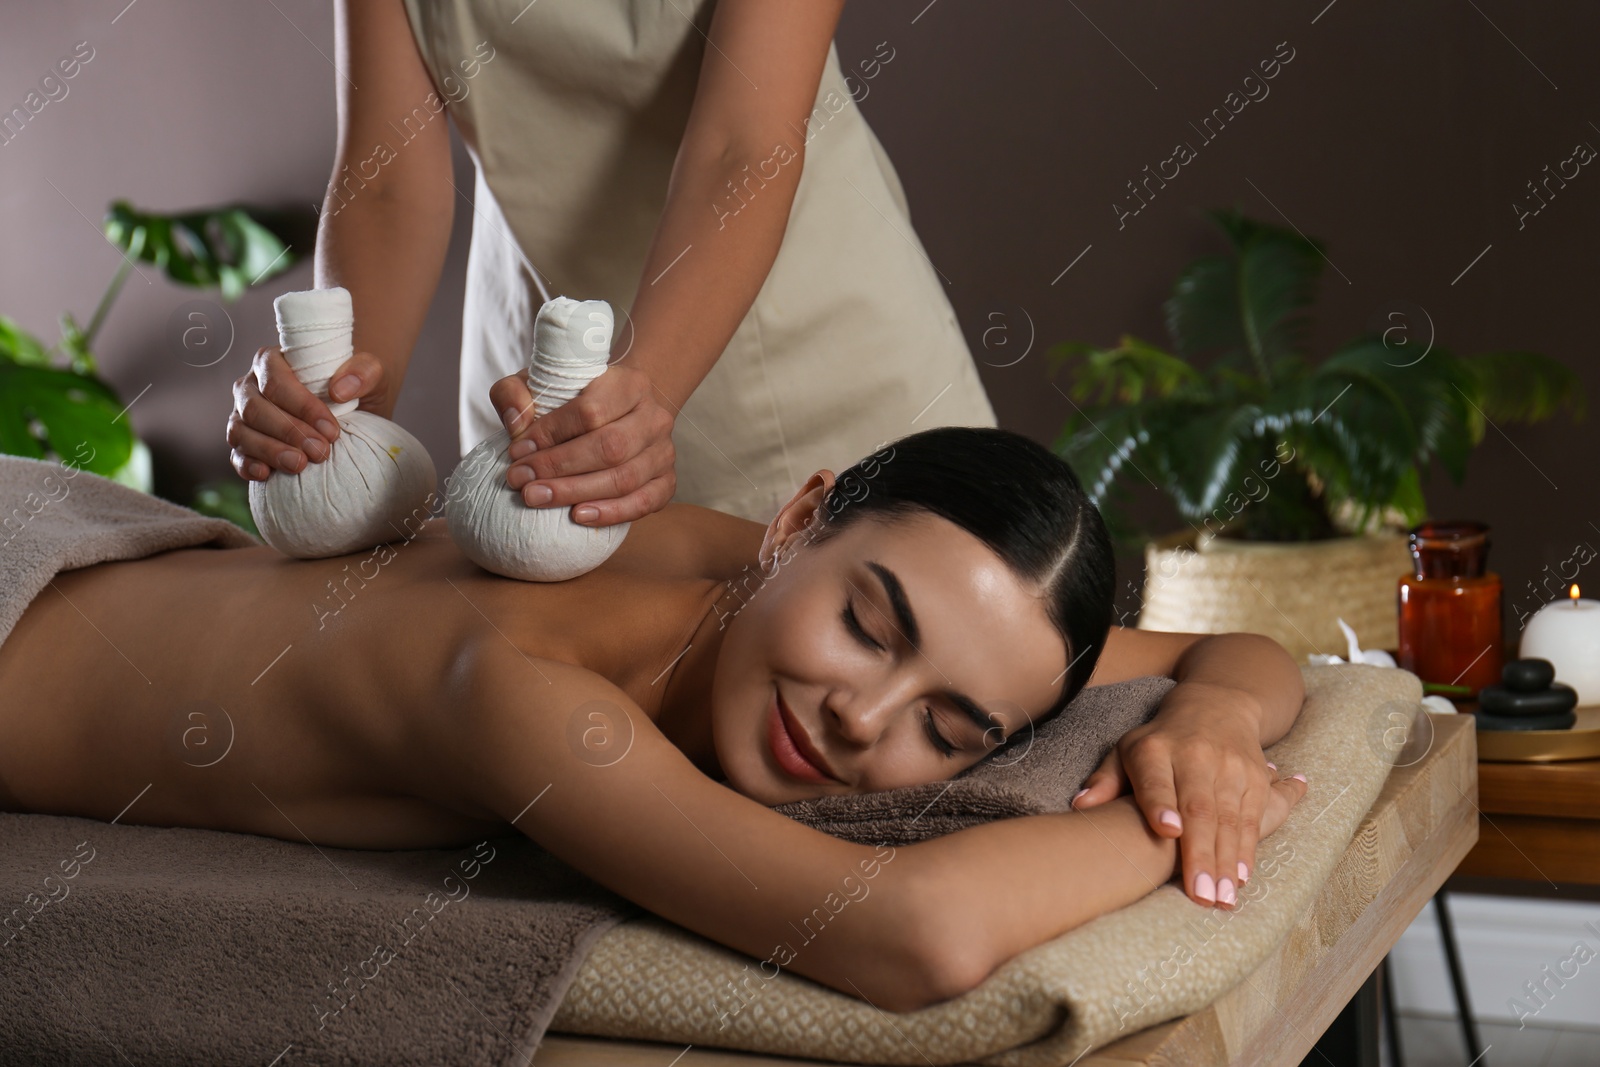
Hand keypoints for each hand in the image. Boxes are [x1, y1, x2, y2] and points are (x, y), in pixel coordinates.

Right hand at [228, 346, 385, 479]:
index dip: (301, 406)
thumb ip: (363, 371)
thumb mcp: (371, 373)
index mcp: (272, 362)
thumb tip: (339, 390)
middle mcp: (250, 386)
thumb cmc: (356, 387)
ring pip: (241, 432)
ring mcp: (243, 415)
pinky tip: (267, 474)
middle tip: (320, 452)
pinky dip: (247, 465)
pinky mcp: (243, 443)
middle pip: (255, 408)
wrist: (354, 410)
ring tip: (300, 465)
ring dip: (270, 450)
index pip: (275, 380)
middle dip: (288, 432)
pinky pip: (236, 454)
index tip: (330, 429)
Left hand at [489, 364, 676, 526]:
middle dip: (559, 467)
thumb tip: (516, 424)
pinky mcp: (667, 481)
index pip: (590, 411)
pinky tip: (578, 516)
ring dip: (576, 492)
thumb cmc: (575, 400)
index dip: (550, 434)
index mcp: (629, 383)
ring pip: (625, 478)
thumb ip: (515, 392)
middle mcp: (655, 417)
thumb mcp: (542, 384)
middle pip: (609, 447)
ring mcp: (664, 451)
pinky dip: (611, 513)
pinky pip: (644, 502)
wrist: (622, 413)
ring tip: (537, 499)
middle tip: (521, 481)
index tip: (517, 451)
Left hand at [1072, 688, 1307, 907]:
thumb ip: (1106, 780)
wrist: (1216, 707)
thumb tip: (1081, 806)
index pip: (1157, 779)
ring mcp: (1230, 765)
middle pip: (1198, 808)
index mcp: (1155, 749)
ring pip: (1228, 818)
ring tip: (1222, 898)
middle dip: (1200, 853)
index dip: (1162, 804)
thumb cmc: (1159, 743)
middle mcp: (1195, 755)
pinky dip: (1246, 850)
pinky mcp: (1255, 777)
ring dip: (1226, 861)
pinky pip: (1251, 818)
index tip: (1167, 831)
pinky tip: (1241, 879)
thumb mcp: (1127, 751)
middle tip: (1200, 895)